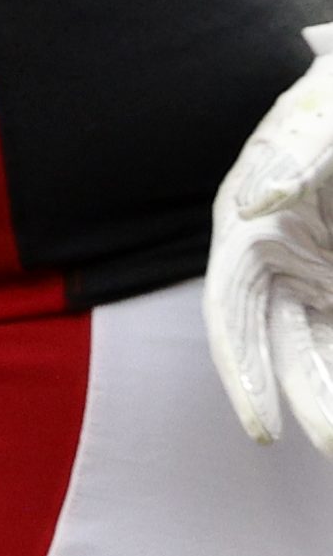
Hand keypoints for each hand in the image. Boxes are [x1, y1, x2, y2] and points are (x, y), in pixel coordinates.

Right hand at [210, 21, 332, 452]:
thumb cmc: (330, 106)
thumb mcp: (319, 126)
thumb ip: (291, 160)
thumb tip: (255, 207)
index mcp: (247, 236)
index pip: (233, 319)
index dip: (246, 377)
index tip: (266, 432)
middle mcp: (279, 266)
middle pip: (285, 350)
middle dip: (310, 403)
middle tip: (332, 449)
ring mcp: (319, 276)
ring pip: (323, 351)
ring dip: (332, 393)